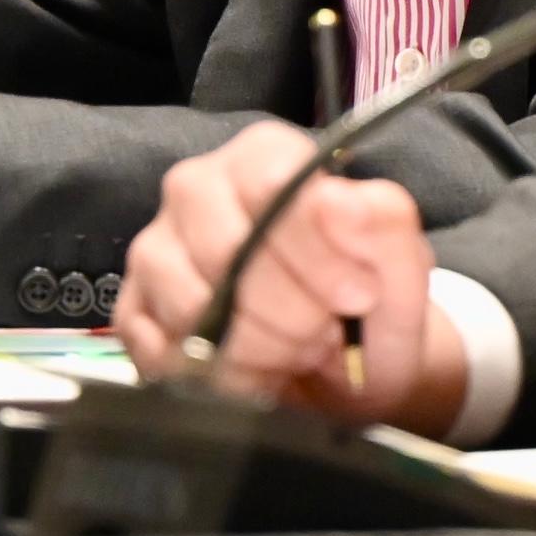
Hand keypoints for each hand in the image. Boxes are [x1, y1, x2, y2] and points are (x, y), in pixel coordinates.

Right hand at [111, 119, 467, 437]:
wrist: (345, 377)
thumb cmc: (368, 310)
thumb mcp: (401, 268)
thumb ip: (384, 223)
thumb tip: (339, 201)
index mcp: (262, 156)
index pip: (272, 186)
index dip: (317, 252)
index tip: (356, 296)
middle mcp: (198, 189)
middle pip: (228, 250)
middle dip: (291, 312)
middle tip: (324, 332)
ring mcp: (157, 249)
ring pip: (194, 305)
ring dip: (259, 348)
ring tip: (292, 350)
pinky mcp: (134, 311)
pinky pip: (165, 352)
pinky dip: (222, 380)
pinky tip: (254, 373)